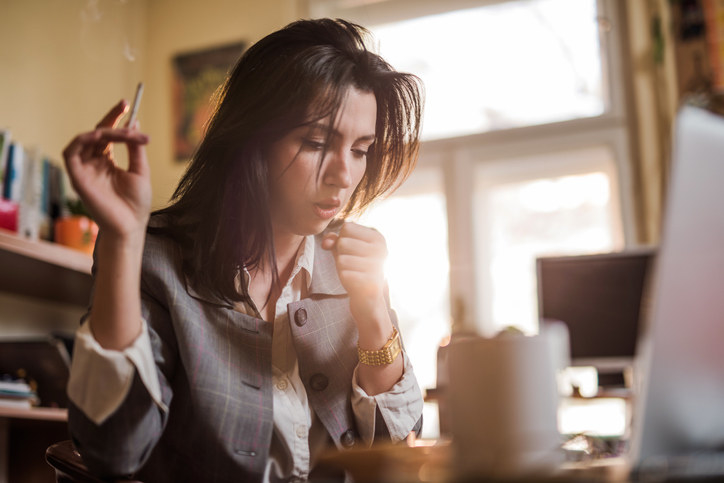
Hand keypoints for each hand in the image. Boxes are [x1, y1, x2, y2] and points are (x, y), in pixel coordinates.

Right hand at [62, 100, 150, 240]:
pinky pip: (71, 152)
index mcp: (107, 162)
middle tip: (125, 106)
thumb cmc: (136, 203)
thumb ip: (136, 148)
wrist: (131, 226)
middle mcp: (94, 163)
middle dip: (111, 118)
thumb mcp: (141, 170)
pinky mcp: (77, 177)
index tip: (127, 105)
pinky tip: (100, 136)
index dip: (115, 119)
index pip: (108, 135)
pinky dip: (83, 140)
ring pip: (87, 140)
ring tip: (124, 133)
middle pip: (97, 134)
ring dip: (105, 131)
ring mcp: (85, 170)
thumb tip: (135, 123)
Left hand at [321, 222, 389, 327]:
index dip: (342, 240)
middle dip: (341, 255)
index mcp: (377, 237)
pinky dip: (345, 278)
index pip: (347, 227)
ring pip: (342, 259)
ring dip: (342, 268)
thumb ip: (333, 239)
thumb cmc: (355, 269)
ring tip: (354, 273)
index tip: (352, 252)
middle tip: (353, 265)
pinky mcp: (372, 282)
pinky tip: (354, 282)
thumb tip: (326, 242)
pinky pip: (344, 274)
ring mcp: (378, 265)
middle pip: (343, 242)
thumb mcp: (344, 250)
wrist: (367, 299)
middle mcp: (381, 249)